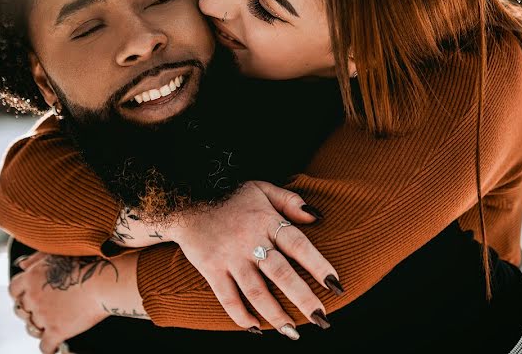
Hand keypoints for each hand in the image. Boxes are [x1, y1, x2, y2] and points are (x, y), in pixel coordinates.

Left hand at [9, 252, 140, 353]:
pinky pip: (45, 346)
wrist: (105, 279)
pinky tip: (56, 346)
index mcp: (32, 277)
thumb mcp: (57, 253)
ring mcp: (44, 315)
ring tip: (50, 325)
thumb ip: (36, 258)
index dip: (21, 294)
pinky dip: (50, 348)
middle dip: (30, 311)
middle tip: (43, 310)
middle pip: (21, 310)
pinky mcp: (57, 330)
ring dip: (39, 327)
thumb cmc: (87, 261)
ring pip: (32, 328)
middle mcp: (33, 297)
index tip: (30, 296)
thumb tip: (21, 264)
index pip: (14, 290)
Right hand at [165, 180, 338, 336]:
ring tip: (293, 332)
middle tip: (321, 319)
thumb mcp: (262, 189)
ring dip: (276, 315)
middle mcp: (250, 241)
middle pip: (281, 274)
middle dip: (303, 299)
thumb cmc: (231, 198)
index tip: (335, 284)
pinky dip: (241, 316)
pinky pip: (228, 299)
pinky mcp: (212, 270)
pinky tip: (256, 328)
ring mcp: (230, 258)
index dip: (318, 265)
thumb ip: (290, 201)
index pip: (298, 244)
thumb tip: (317, 217)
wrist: (186, 204)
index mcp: (266, 221)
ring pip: (256, 292)